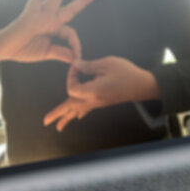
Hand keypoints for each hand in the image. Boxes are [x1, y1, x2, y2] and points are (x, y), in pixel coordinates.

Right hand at [0, 0, 96, 62]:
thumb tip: (75, 58)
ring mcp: (41, 15)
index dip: (76, 45)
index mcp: (55, 30)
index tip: (77, 56)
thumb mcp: (46, 53)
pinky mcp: (29, 14)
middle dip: (82, 1)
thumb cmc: (24, 49)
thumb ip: (60, 53)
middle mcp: (50, 20)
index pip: (71, 33)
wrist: (6, 47)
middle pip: (70, 8)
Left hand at [44, 56, 160, 131]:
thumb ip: (89, 65)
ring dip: (67, 118)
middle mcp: (94, 100)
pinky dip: (79, 114)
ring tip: (57, 126)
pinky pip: (87, 110)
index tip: (77, 66)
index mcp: (93, 91)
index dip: (70, 77)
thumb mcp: (107, 64)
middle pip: (71, 108)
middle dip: (57, 114)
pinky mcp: (103, 102)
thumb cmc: (127, 73)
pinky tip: (78, 117)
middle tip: (45, 122)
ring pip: (78, 112)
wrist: (144, 85)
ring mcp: (99, 103)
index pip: (71, 88)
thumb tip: (76, 65)